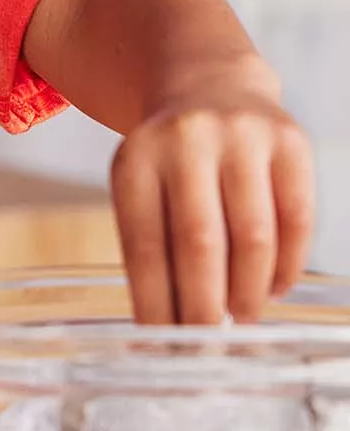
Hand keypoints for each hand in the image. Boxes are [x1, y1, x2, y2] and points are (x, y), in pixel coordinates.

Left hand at [110, 79, 314, 325]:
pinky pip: (296, 219)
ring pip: (253, 237)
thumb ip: (153, 244)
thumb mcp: (140, 183)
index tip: (160, 346)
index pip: (145, 245)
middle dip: (204, 306)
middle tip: (205, 346)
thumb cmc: (168, 157)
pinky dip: (287, 265)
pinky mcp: (289, 142)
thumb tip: (169, 329)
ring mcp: (241, 137)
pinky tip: (274, 288)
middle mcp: (185, 141)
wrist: (207, 84)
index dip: (155, 302)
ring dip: (249, 290)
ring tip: (241, 316)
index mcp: (135, 158)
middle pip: (200, 244)